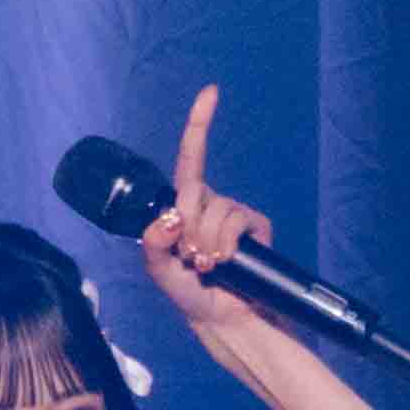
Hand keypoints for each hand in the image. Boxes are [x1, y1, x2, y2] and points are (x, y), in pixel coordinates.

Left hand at [128, 82, 283, 349]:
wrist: (224, 317)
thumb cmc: (190, 292)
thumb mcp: (159, 270)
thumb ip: (153, 244)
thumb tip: (171, 219)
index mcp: (184, 206)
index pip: (191, 158)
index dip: (200, 124)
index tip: (212, 92)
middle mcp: (209, 204)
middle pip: (194, 191)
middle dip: (187, 226)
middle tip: (190, 257)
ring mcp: (234, 214)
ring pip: (216, 209)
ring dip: (207, 242)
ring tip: (207, 265)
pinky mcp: (256, 227)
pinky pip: (237, 221)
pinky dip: (227, 243)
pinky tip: (226, 261)